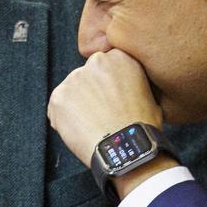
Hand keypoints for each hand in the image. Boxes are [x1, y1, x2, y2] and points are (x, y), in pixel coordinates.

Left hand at [47, 49, 162, 167]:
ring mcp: (74, 79)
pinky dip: (64, 121)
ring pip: (71, 92)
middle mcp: (95, 62)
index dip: (107, 85)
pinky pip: (57, 108)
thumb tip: (122, 88)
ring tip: (93, 125)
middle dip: (91, 93)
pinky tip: (81, 131)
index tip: (111, 98)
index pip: (105, 66)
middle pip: (87, 77)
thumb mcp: (149, 94)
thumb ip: (130, 81)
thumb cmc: (141, 127)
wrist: (125, 148)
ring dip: (77, 106)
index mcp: (120, 57)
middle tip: (102, 114)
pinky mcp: (58, 97)